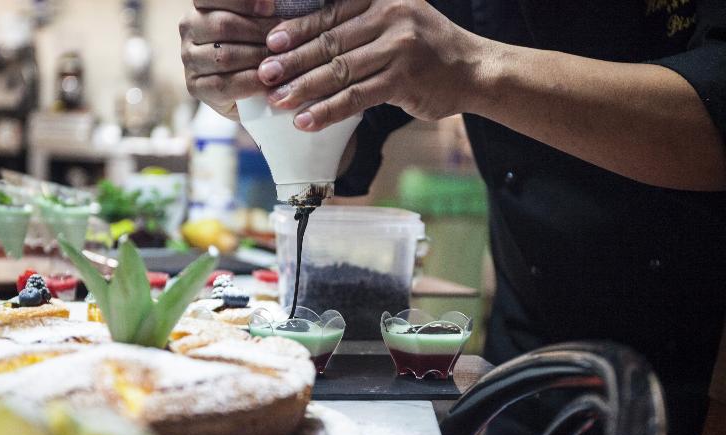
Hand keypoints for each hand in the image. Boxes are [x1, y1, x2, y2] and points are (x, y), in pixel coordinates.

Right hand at [180, 0, 280, 118]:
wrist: (247, 95)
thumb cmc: (256, 48)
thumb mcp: (257, 24)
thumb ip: (261, 13)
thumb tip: (274, 6)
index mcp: (202, 6)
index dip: (244, 2)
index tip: (271, 7)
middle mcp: (190, 28)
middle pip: (224, 26)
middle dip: (260, 33)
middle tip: (286, 41)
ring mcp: (189, 58)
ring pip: (224, 56)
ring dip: (258, 59)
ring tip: (282, 62)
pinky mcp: (195, 86)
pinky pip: (224, 85)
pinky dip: (251, 83)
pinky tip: (269, 82)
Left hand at [257, 0, 485, 130]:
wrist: (473, 68)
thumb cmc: (426, 47)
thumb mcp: (397, 19)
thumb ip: (359, 23)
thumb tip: (307, 44)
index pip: (330, 12)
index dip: (297, 28)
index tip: (269, 43)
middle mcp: (390, 16)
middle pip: (330, 40)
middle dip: (293, 60)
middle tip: (264, 74)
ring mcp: (398, 48)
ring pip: (339, 70)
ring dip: (304, 87)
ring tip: (277, 101)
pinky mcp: (403, 80)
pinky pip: (356, 97)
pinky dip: (328, 111)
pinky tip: (306, 121)